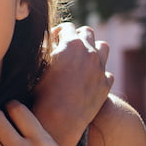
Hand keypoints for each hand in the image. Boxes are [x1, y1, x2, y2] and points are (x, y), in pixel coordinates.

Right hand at [33, 22, 112, 145]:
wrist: (58, 119)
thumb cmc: (41, 92)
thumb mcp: (38, 65)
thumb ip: (44, 49)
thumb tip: (47, 41)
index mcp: (71, 44)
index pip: (67, 27)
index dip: (59, 31)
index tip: (54, 39)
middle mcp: (89, 52)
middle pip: (87, 32)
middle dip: (78, 36)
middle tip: (69, 47)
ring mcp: (100, 68)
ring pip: (103, 47)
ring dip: (94, 49)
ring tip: (84, 59)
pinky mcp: (105, 85)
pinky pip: (106, 72)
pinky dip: (99, 72)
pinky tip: (90, 79)